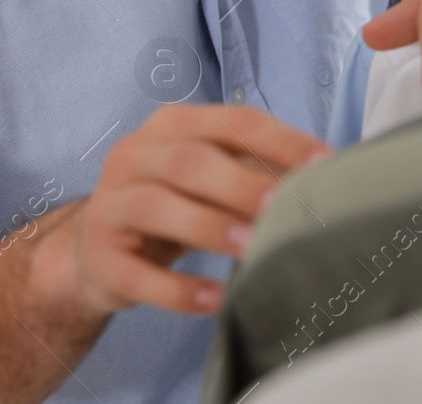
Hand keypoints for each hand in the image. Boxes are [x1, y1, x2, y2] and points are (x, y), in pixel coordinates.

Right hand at [30, 104, 328, 318]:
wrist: (96, 246)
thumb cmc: (171, 201)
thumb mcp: (207, 174)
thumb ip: (255, 169)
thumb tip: (324, 180)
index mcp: (172, 126)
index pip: (232, 122)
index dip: (280, 141)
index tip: (323, 164)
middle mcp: (135, 156)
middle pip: (190, 162)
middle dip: (244, 184)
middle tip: (287, 207)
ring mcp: (111, 205)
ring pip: (157, 207)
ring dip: (210, 227)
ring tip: (252, 248)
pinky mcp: (101, 258)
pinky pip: (139, 274)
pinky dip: (178, 289)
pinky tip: (216, 299)